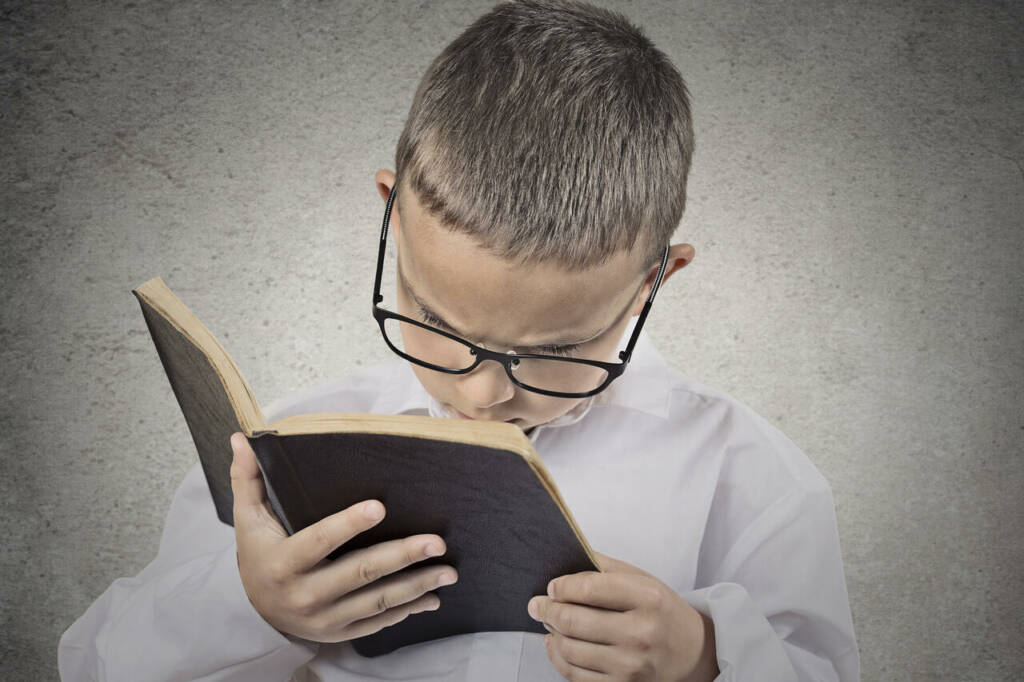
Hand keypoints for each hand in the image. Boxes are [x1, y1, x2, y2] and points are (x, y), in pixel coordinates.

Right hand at [228, 432, 457, 642]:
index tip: (380, 506)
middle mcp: (304, 595)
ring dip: (416, 585)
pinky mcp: (340, 633)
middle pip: (359, 573)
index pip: (319, 541)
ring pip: (376, 601)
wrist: (255, 610)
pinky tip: (433, 597)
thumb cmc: (259, 552)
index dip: (348, 525)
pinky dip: (407, 610)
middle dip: (401, 556)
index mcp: (283, 563)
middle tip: (436, 541)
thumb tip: (241, 437)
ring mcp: (324, 619)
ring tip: (448, 569)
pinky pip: (378, 622)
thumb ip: (248, 479)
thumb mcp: (248, 518)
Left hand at [527, 551, 718, 681]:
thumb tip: (567, 557)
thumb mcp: (644, 580)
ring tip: (550, 622)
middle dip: (547, 610)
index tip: (552, 586)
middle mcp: (641, 632)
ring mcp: (632, 664)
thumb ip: (606, 568)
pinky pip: (576, 675)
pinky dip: (558, 658)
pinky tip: (556, 644)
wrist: (694, 653)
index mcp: (648, 598)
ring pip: (570, 649)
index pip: (589, 588)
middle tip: (537, 604)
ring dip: (552, 633)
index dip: (562, 587)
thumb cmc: (663, 612)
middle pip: (574, 621)